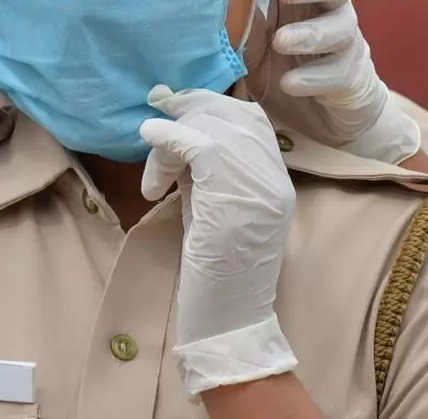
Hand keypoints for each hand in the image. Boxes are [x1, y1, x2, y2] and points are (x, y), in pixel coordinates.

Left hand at [140, 86, 296, 394]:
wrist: (229, 323)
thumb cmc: (217, 277)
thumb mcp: (215, 212)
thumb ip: (206, 175)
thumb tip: (177, 136)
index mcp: (277, 181)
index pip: (252, 120)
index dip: (212, 104)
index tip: (175, 104)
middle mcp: (275, 178)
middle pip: (234, 116)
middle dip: (191, 110)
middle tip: (157, 117)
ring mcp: (259, 187)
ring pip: (214, 128)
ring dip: (173, 137)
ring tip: (154, 171)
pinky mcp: (232, 199)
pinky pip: (200, 146)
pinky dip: (168, 139)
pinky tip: (150, 141)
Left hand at [255, 0, 420, 163]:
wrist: (307, 112)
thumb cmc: (273, 61)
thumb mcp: (250, 32)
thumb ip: (242, 9)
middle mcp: (331, 8)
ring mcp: (345, 41)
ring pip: (343, 25)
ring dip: (309, 33)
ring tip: (280, 43)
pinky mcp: (350, 76)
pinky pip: (340, 70)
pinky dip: (313, 77)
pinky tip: (289, 83)